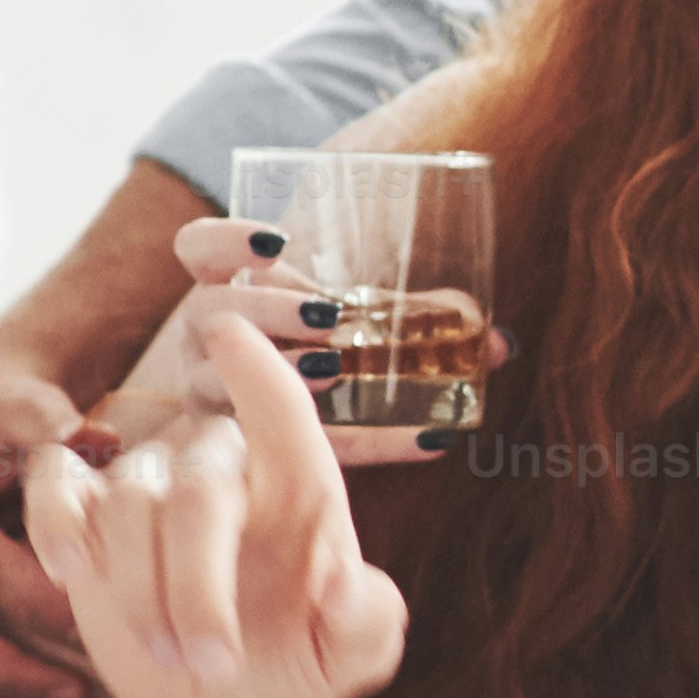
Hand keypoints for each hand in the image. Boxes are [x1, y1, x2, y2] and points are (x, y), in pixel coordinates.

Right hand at [19, 308, 407, 697]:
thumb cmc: (304, 660)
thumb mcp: (355, 651)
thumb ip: (370, 618)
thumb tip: (342, 583)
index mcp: (298, 483)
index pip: (280, 408)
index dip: (255, 370)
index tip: (224, 333)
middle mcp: (220, 469)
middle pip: (198, 489)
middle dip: (198, 585)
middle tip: (218, 666)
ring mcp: (149, 485)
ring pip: (129, 502)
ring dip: (142, 590)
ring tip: (174, 658)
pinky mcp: (86, 513)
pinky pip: (55, 486)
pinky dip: (54, 521)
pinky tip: (69, 570)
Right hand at [139, 208, 513, 471]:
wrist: (248, 456)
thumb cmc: (309, 365)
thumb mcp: (355, 335)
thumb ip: (414, 325)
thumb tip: (501, 344)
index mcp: (225, 292)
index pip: (197, 250)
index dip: (226, 241)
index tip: (278, 245)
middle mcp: (206, 343)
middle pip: (212, 310)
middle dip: (269, 309)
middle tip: (328, 316)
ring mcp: (210, 400)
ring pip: (217, 380)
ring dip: (277, 371)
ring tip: (334, 370)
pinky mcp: (241, 456)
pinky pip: (294, 450)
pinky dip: (370, 443)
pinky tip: (430, 439)